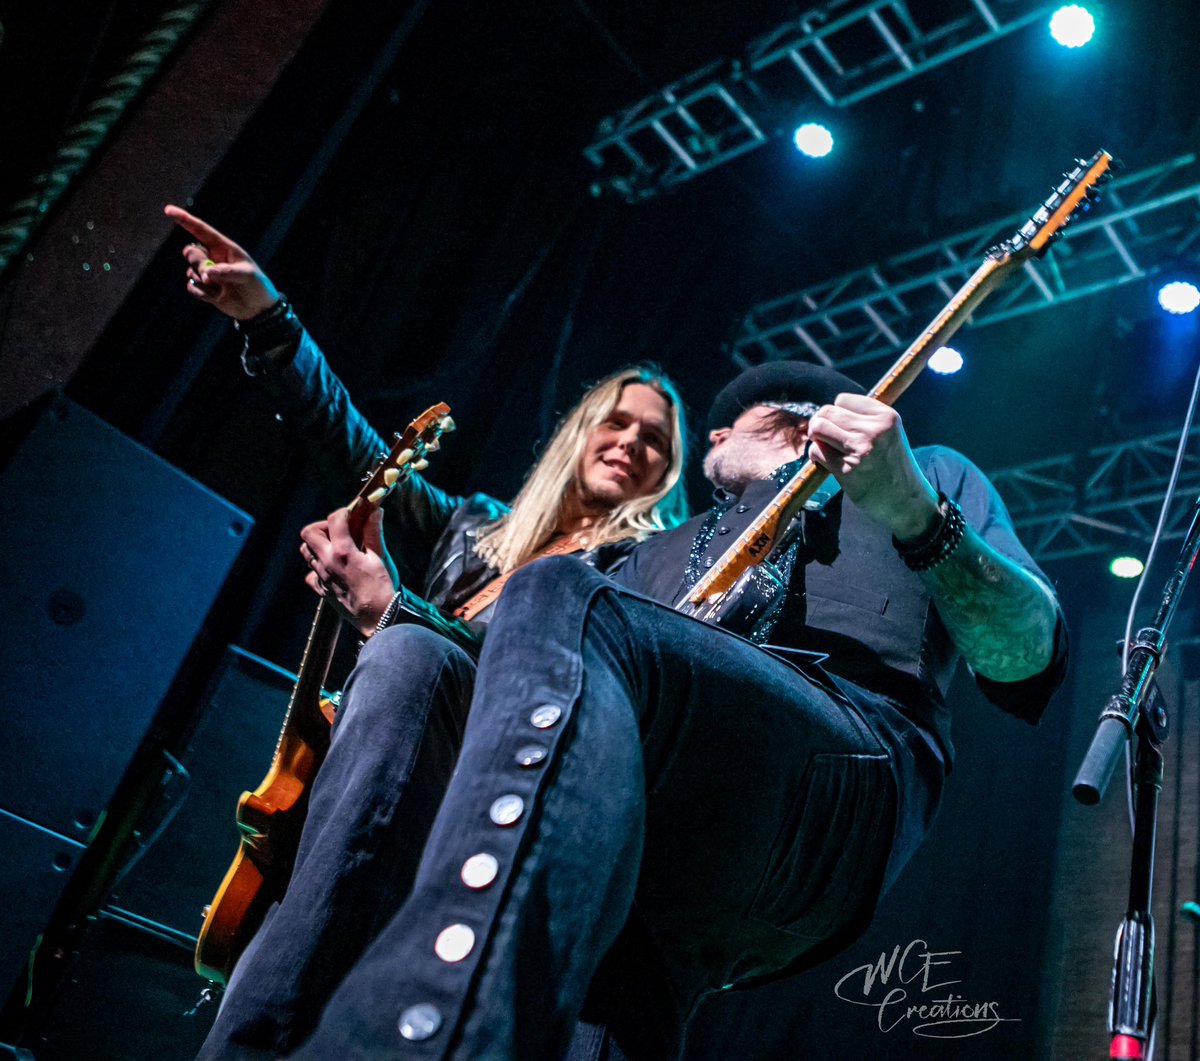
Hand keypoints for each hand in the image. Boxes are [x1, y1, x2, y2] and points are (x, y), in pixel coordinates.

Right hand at [163, 204, 280, 319]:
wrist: (258, 309)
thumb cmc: (257, 286)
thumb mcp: (248, 276)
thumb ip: (228, 272)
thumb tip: (206, 274)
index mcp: (223, 247)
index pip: (201, 230)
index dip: (184, 219)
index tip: (168, 210)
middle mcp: (212, 257)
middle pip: (190, 252)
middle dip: (197, 263)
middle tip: (210, 276)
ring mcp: (206, 272)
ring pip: (190, 271)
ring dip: (204, 283)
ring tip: (223, 290)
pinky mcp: (204, 288)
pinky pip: (192, 287)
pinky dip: (202, 294)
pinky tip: (217, 297)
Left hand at [299, 508, 397, 636]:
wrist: (379, 619)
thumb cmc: (383, 589)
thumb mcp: (381, 557)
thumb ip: (374, 532)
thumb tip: (374, 511)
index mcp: (343, 552)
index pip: (334, 519)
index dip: (344, 512)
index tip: (353, 513)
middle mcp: (327, 563)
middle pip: (309, 533)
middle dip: (323, 526)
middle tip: (340, 530)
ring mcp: (322, 577)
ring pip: (306, 552)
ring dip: (317, 544)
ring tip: (336, 546)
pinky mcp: (322, 590)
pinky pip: (311, 574)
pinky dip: (317, 567)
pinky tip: (333, 568)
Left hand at [805, 393, 939, 540]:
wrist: (906, 501)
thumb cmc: (892, 466)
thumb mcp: (889, 434)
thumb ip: (863, 420)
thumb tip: (824, 413)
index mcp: (886, 417)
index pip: (842, 400)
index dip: (837, 413)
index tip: (841, 426)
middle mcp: (874, 431)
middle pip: (827, 412)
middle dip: (820, 423)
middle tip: (825, 437)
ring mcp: (860, 450)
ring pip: (818, 428)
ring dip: (816, 438)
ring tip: (826, 447)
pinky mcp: (847, 470)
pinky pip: (817, 452)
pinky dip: (817, 457)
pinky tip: (829, 463)